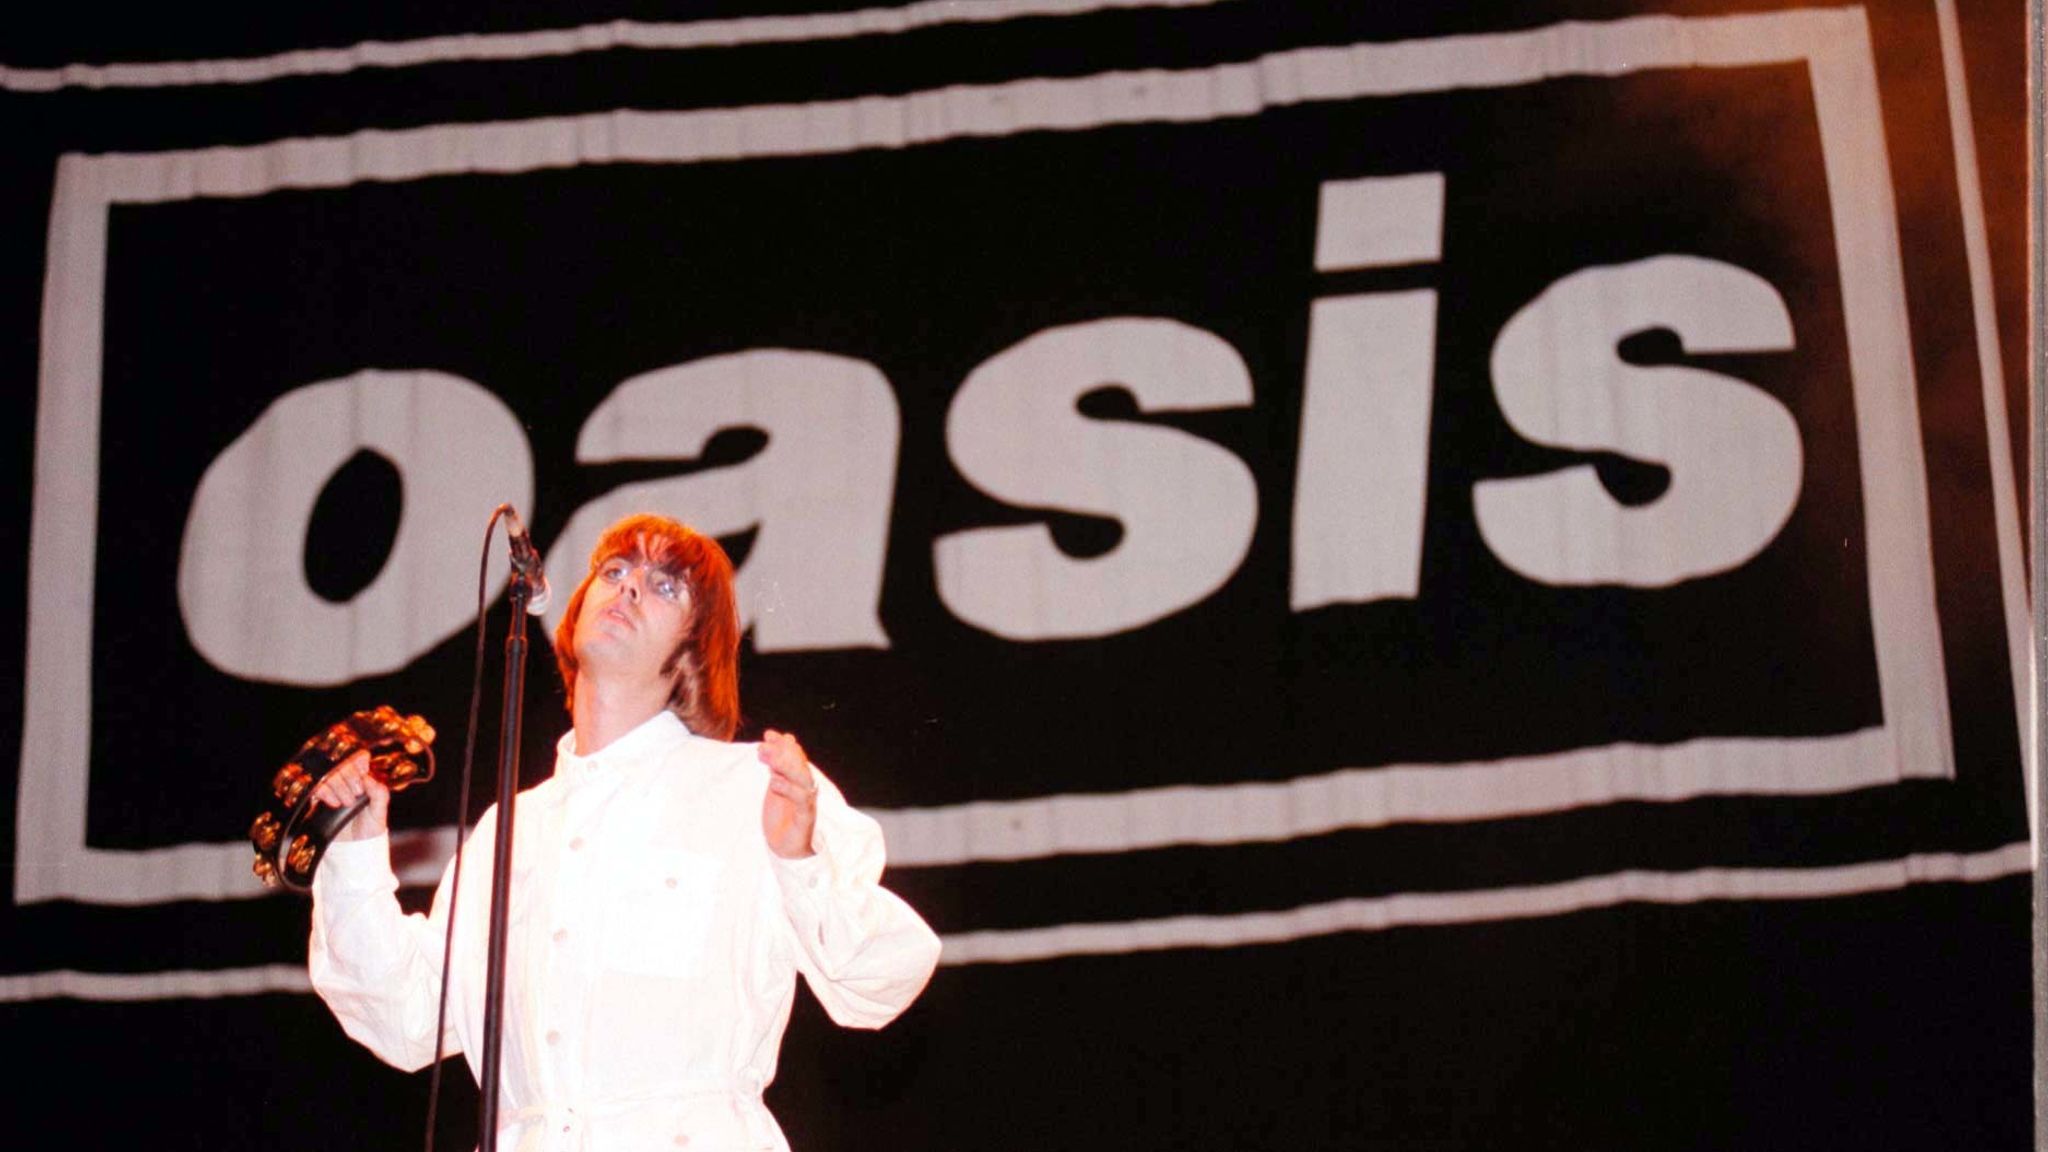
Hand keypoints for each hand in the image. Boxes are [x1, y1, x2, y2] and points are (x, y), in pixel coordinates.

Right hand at [307, 749, 389, 841]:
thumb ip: (380, 794)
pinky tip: (335, 804)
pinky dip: (326, 792)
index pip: (358, 758)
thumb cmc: (369, 829)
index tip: (362, 774)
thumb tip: (368, 778)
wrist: (353, 849)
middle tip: (356, 795)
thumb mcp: (380, 812)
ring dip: (339, 786)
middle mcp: (347, 781)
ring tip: (346, 803)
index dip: (359, 762)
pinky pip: (317, 787)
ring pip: (329, 774)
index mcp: (364, 780)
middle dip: (350, 778)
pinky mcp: (319, 799)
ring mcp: (332, 789)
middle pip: (342, 763)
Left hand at [758, 729, 817, 859]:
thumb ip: (776, 765)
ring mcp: (807, 802)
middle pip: (799, 764)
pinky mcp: (805, 817)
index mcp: (799, 779)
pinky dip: (789, 790)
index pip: (795, 755)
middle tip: (764, 746)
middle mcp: (806, 788)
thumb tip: (774, 739)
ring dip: (786, 766)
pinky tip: (774, 782)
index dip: (782, 744)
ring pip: (802, 779)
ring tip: (768, 759)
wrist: (787, 847)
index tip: (768, 735)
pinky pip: (801, 800)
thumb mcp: (775, 785)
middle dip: (783, 752)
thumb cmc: (782, 816)